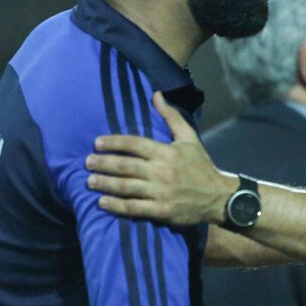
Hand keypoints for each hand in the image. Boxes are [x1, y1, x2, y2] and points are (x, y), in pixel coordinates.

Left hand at [86, 91, 233, 225]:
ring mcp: (161, 192)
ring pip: (126, 187)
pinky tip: (102, 203)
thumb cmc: (201, 166)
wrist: (219, 197)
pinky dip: (116, 205)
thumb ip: (171, 117)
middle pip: (125, 166)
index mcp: (166, 152)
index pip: (134, 144)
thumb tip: (156, 94)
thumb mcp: (190, 138)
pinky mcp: (161, 211)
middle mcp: (162, 171)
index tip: (97, 143)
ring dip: (105, 184)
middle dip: (103, 163)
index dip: (113, 143)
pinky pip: (133, 207)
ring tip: (89, 182)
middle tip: (87, 162)